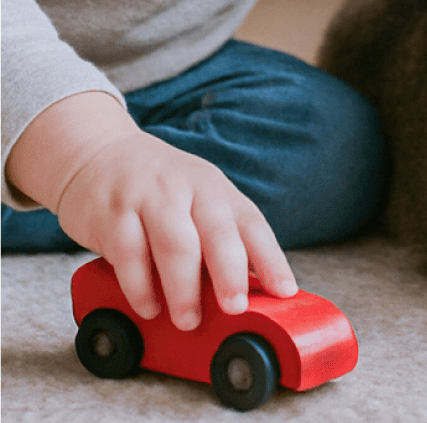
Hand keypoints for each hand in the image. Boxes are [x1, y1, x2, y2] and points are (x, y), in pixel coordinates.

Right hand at [7, 92, 297, 330]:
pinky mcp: (113, 211)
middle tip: (235, 308)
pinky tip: (149, 306)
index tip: (284, 291)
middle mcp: (190, 190)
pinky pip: (129, 252)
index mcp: (219, 193)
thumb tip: (254, 291)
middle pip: (217, 232)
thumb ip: (224, 242)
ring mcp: (150, 197)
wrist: (97, 152)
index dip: (272, 260)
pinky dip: (141, 286)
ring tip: (189, 320)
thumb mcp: (200, 204)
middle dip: (230, 274)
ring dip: (184, 289)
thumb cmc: (160, 191)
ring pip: (175, 243)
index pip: (253, 226)